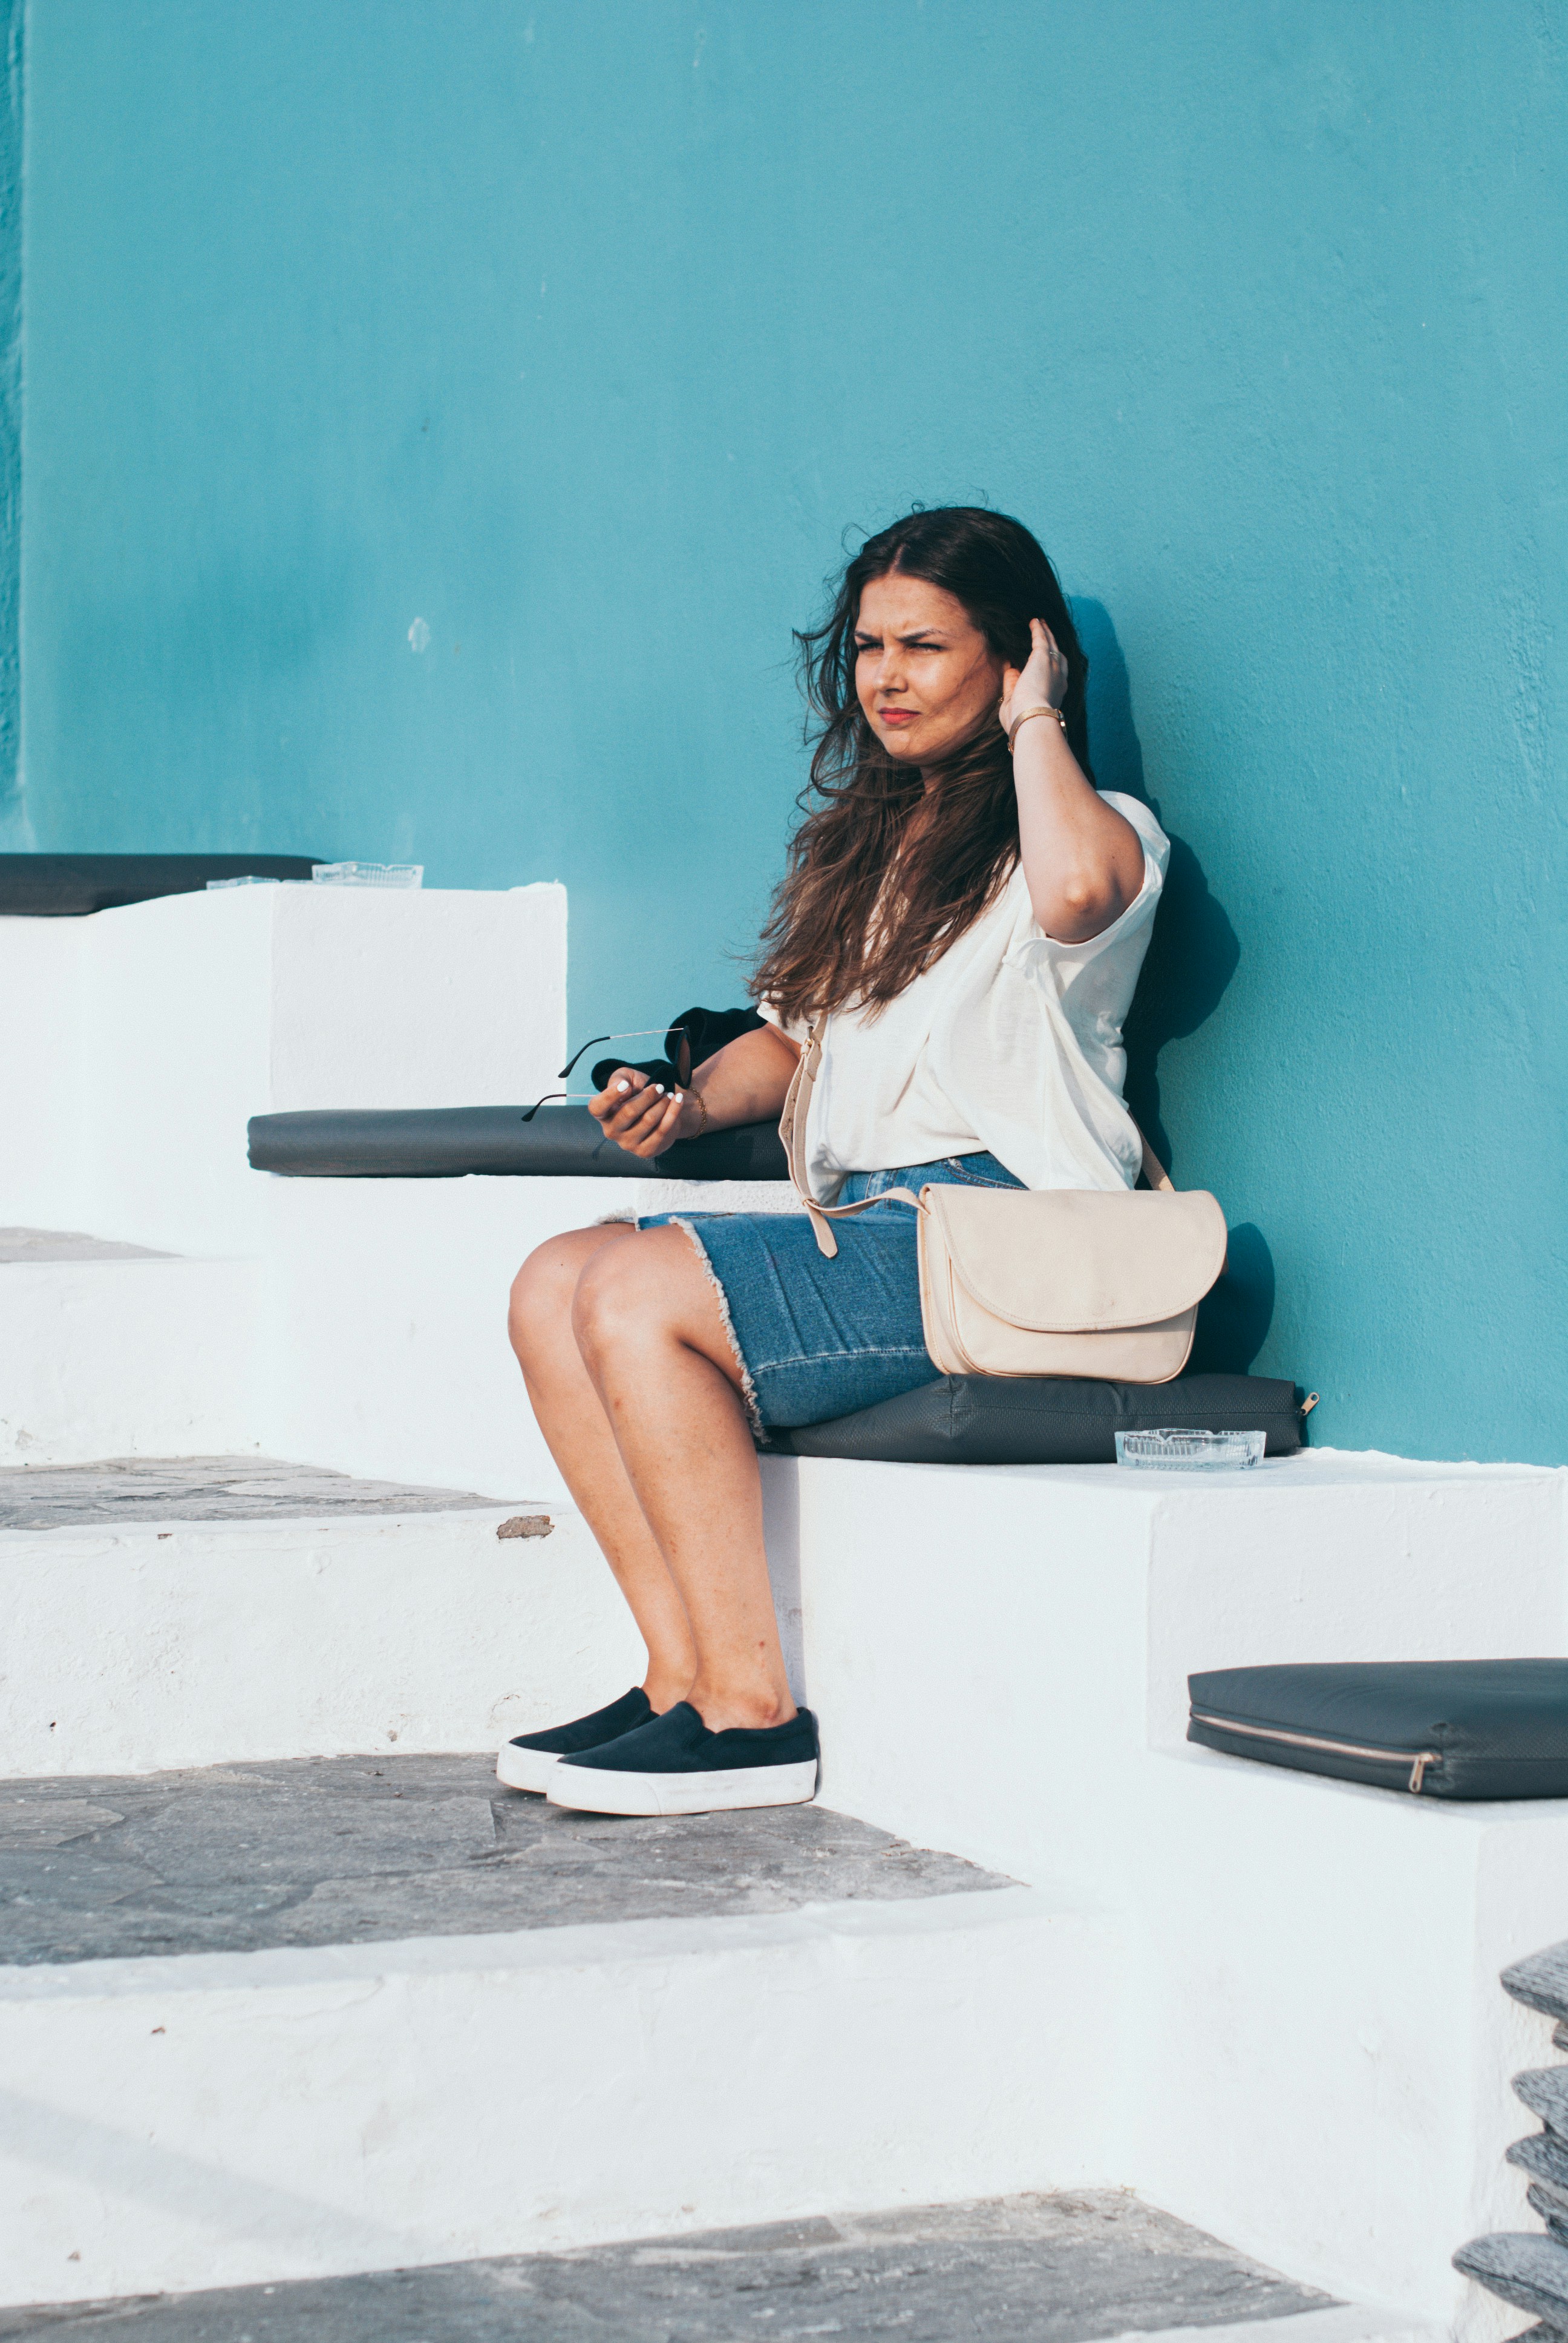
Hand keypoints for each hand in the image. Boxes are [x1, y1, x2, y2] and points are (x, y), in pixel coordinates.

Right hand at [589, 1067, 700, 1158]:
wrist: (659, 1109)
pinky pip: (663, 1130)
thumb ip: (619, 1078)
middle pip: (629, 1112)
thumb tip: (622, 1088)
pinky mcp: (645, 1151)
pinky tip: (677, 1100)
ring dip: (662, 1103)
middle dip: (648, 1096)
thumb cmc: (638, 1092)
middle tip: (659, 1087)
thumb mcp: (626, 1078)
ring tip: (668, 1095)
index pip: (597, 1107)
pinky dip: (673, 1112)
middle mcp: (611, 1131)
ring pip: (648, 1120)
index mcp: (603, 1114)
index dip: (610, 1096)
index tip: (626, 1085)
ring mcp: (628, 1144)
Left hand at [998, 617, 1068, 735]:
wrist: (1030, 718)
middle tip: (1047, 634)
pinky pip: (1041, 639)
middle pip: (1057, 656)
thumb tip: (1011, 669)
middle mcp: (1059, 679)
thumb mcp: (1014, 703)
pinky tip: (1034, 621)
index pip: (1055, 676)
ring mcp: (1053, 667)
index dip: (1051, 666)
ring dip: (1046, 633)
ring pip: (1051, 645)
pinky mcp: (1043, 658)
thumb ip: (1013, 686)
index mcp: (1056, 693)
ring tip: (1041, 624)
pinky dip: (1038, 630)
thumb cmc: (1021, 719)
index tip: (1046, 660)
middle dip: (1052, 645)